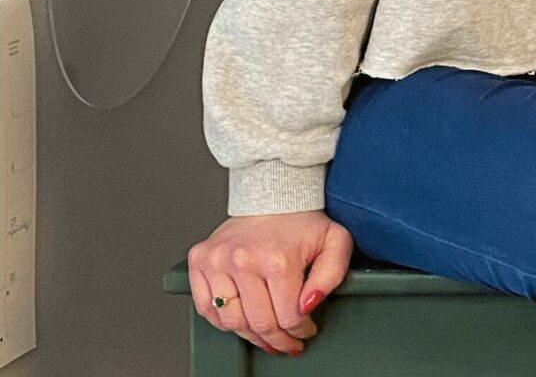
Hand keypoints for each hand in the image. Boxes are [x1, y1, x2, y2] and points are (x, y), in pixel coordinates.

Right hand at [187, 212, 352, 356]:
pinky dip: (223, 321)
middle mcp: (242, 260)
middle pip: (259, 323)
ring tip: (266, 335)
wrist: (273, 193)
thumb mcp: (335, 241)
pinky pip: (206, 308)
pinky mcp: (200, 260)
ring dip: (250, 335)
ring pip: (231, 322)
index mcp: (277, 257)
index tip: (306, 330)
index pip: (288, 316)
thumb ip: (331, 275)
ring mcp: (217, 260)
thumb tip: (307, 306)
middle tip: (287, 343)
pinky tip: (241, 319)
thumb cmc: (302, 221)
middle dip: (277, 340)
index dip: (300, 330)